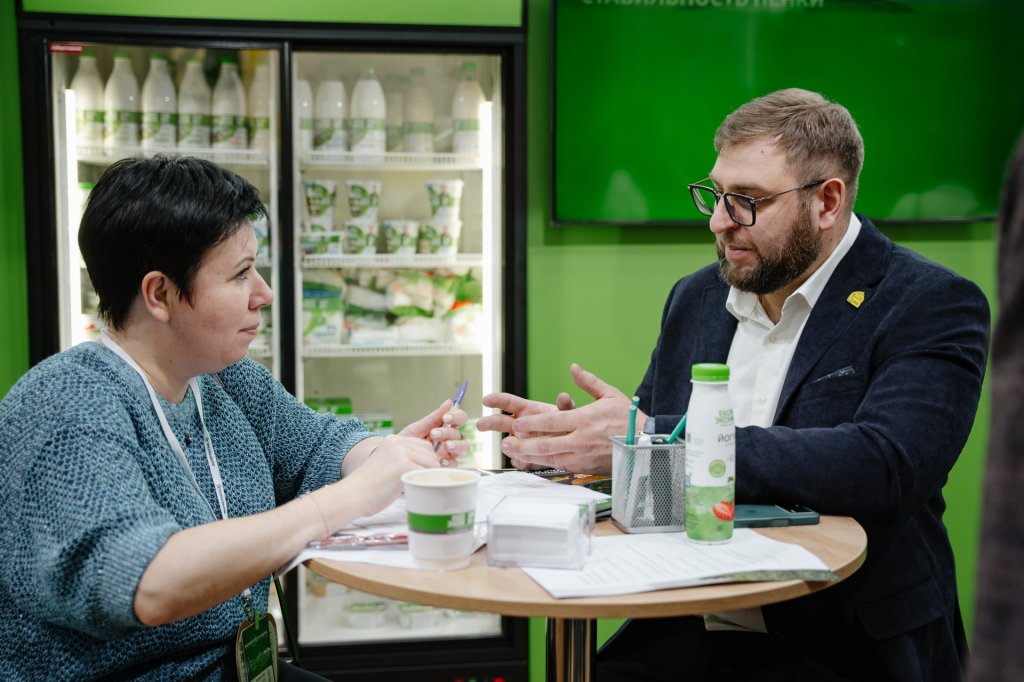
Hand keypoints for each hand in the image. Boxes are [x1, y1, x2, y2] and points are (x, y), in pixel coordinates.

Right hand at [344, 434, 439, 516]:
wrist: (353, 495)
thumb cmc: (369, 487)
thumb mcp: (386, 465)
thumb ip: (402, 461)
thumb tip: (425, 470)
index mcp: (393, 440)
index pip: (423, 446)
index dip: (428, 461)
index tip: (427, 475)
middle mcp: (397, 442)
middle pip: (430, 453)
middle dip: (432, 469)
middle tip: (427, 483)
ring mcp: (401, 453)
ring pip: (432, 463)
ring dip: (431, 476)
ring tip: (423, 488)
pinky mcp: (404, 465)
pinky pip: (428, 473)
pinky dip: (429, 482)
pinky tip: (423, 490)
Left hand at [399, 399, 468, 466]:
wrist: (395, 460)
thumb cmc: (407, 443)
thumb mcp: (418, 428)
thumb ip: (433, 418)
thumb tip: (449, 402)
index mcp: (445, 428)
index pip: (459, 419)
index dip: (456, 417)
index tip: (446, 418)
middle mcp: (450, 440)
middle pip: (460, 434)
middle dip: (449, 433)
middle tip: (435, 434)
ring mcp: (450, 455)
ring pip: (463, 449)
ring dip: (455, 445)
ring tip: (445, 446)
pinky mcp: (447, 468)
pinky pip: (455, 465)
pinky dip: (450, 462)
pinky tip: (442, 461)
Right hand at [477, 390, 575, 470]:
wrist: (574, 446)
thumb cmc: (569, 425)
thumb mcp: (570, 414)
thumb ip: (566, 407)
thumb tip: (563, 396)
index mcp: (528, 411)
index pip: (509, 403)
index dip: (497, 400)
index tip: (486, 400)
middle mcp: (521, 426)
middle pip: (500, 422)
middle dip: (490, 423)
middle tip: (480, 425)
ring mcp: (521, 442)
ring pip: (508, 444)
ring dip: (508, 446)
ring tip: (511, 447)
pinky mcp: (526, 458)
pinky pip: (519, 461)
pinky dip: (521, 461)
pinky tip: (525, 462)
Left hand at [479, 363, 627, 474]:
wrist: (646, 445)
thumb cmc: (629, 418)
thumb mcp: (610, 395)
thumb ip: (589, 382)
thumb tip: (573, 367)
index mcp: (585, 420)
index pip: (551, 423)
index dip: (530, 424)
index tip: (516, 423)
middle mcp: (581, 440)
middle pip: (545, 444)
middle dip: (522, 444)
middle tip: (505, 442)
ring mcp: (582, 456)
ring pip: (549, 459)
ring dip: (528, 456)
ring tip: (511, 453)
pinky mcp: (585, 468)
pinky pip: (560, 466)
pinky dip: (543, 464)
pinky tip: (531, 462)